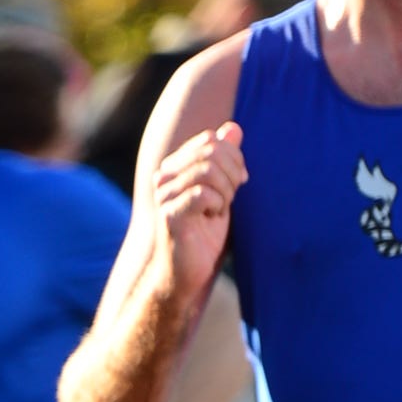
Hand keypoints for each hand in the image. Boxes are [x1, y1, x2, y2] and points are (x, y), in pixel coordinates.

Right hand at [150, 121, 245, 305]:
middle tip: (232, 197)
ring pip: (208, 170)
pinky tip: (212, 219)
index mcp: (174, 167)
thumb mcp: (223, 191)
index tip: (238, 182)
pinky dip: (217, 205)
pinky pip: (203, 194)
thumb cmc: (205, 234)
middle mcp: (163, 177)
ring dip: (226, 191)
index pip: (210, 140)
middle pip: (211, 151)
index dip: (233, 157)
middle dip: (233, 173)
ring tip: (220, 209)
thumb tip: (233, 128)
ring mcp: (163, 195)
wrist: (189, 273)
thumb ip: (226, 159)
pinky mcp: (168, 215)